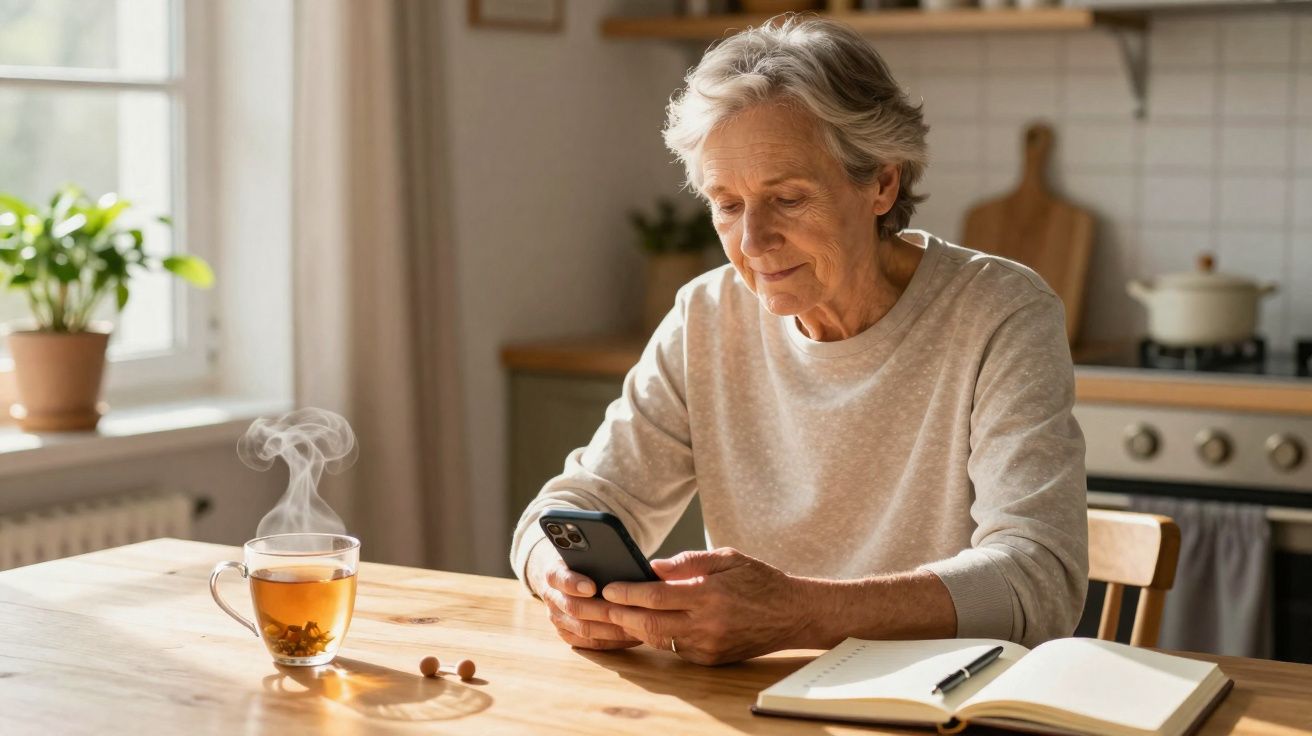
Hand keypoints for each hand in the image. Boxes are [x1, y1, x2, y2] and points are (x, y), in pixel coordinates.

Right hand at [526, 540, 640, 650]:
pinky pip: (588, 643)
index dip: (574, 584)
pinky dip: (611, 641)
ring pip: (582, 629)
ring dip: (611, 629)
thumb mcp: (585, 552)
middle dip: (603, 610)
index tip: (591, 586)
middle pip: (574, 607)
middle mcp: (551, 597)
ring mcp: (557, 618)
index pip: (559, 578)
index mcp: (554, 572)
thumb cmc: (582, 561)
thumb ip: (598, 555)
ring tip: (636, 625)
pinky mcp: (566, 634)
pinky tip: (631, 636)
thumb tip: (628, 564)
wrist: (563, 575)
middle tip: (628, 610)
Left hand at [600, 547, 812, 665]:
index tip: (608, 587)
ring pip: (658, 639)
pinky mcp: (710, 660)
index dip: (628, 592)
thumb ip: (689, 562)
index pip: (657, 596)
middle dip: (619, 616)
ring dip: (632, 628)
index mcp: (710, 594)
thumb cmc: (759, 580)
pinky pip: (674, 648)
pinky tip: (641, 625)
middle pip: (650, 624)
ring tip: (610, 616)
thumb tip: (653, 567)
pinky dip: (655, 636)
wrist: (792, 614)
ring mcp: (708, 646)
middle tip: (597, 606)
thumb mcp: (727, 558)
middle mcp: (707, 624)